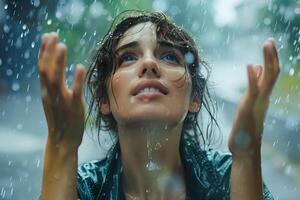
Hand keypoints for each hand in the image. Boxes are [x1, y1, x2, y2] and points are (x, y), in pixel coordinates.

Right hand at [38, 32, 85, 149]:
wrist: (63, 141)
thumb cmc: (61, 118)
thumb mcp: (53, 99)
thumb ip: (53, 84)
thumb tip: (53, 67)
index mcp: (46, 91)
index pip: (42, 68)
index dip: (44, 52)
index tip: (47, 36)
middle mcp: (50, 95)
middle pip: (46, 70)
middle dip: (48, 52)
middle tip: (53, 35)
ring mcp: (61, 101)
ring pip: (56, 80)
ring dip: (58, 62)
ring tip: (62, 45)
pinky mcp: (74, 108)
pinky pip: (74, 93)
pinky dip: (76, 80)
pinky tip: (79, 67)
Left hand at [228, 38, 279, 157]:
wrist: (245, 148)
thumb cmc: (245, 126)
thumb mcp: (248, 102)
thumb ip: (253, 86)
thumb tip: (254, 67)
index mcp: (262, 96)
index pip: (271, 74)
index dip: (271, 58)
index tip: (269, 43)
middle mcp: (263, 98)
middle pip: (272, 73)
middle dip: (272, 56)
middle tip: (269, 40)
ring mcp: (257, 103)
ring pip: (267, 79)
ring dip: (268, 61)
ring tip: (266, 45)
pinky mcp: (247, 109)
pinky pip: (253, 91)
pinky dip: (252, 78)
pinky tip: (250, 66)